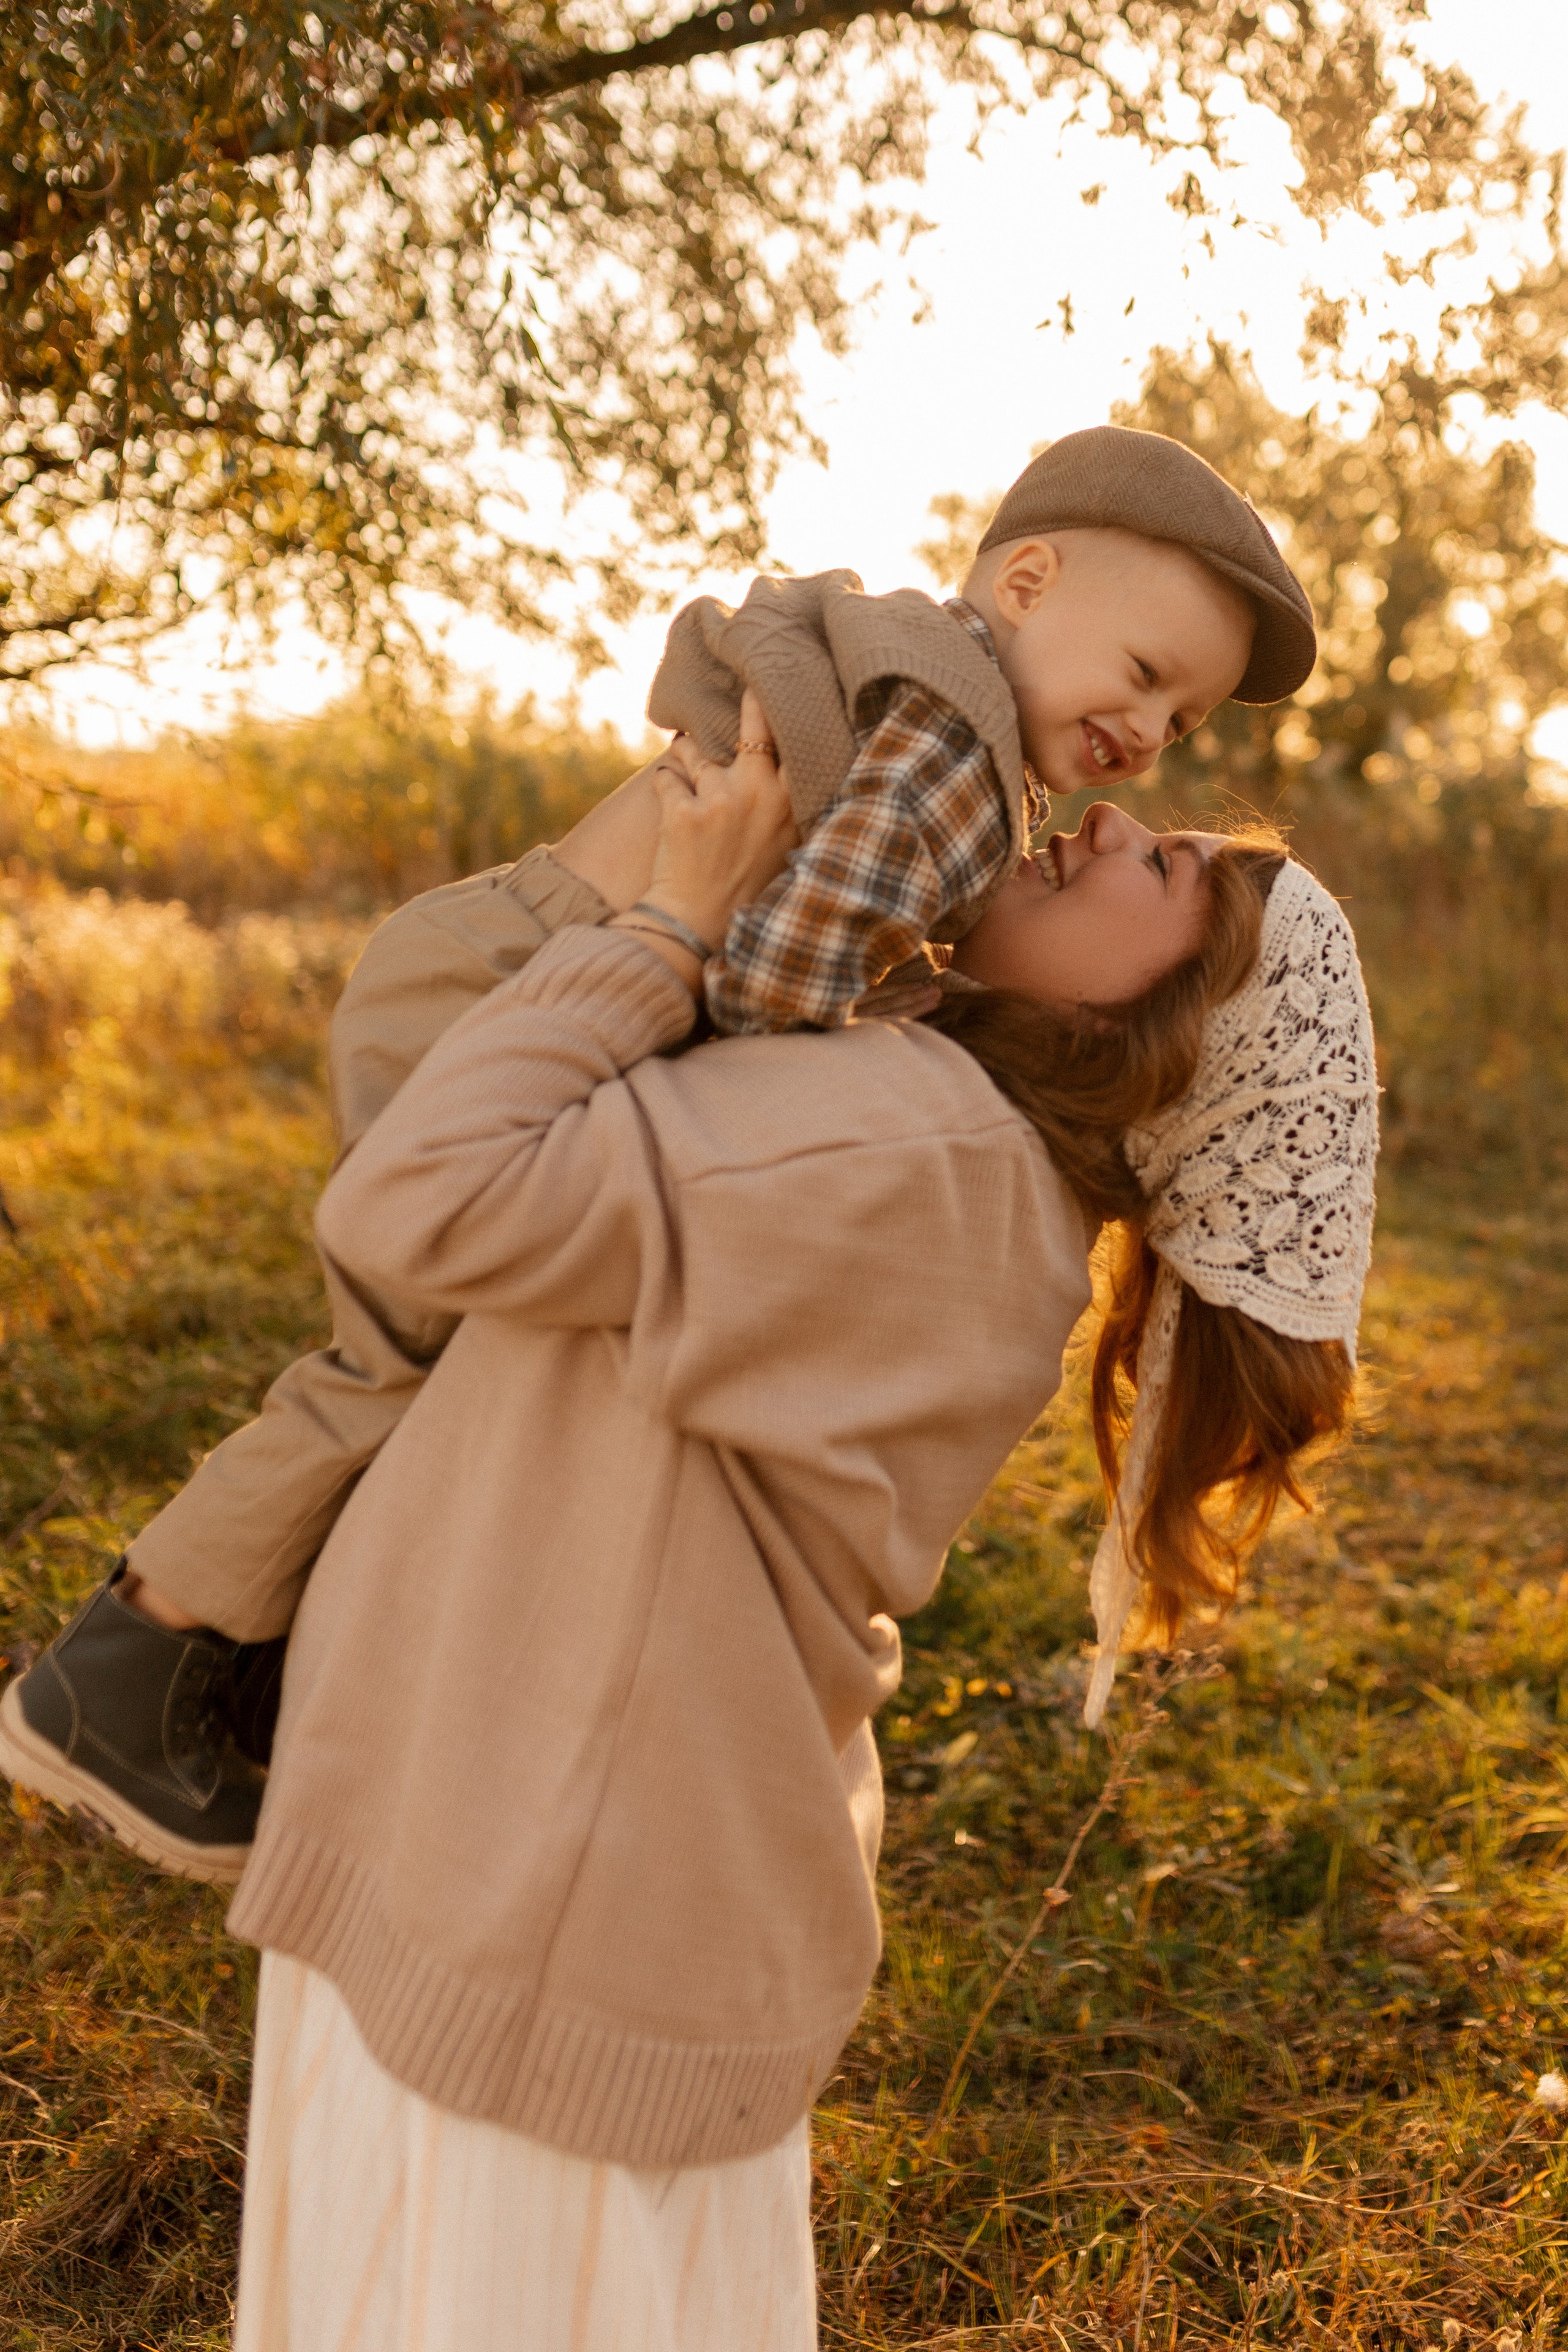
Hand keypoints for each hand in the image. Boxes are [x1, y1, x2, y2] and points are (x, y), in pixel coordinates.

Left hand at [613, 693, 795, 988]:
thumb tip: (784, 759)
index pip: (796, 738)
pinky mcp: (682, 811)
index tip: (779, 685)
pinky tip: (669, 798)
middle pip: (754, 722)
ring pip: (696, 750)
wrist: (700, 927)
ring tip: (688, 769)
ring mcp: (721, 800)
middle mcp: (761, 794)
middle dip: (746, 701)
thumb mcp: (784, 845)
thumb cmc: (746, 889)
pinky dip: (665, 784)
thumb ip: (787, 802)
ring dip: (688, 756)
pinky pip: (666, 777)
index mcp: (794, 803)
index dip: (786, 708)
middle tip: (736, 677)